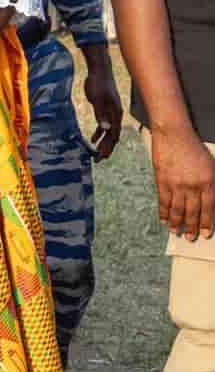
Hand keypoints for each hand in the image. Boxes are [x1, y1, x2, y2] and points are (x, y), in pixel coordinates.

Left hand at [81, 45, 122, 159]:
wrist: (98, 71)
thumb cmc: (98, 83)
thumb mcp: (97, 98)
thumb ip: (100, 114)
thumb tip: (105, 130)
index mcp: (116, 114)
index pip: (114, 135)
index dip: (109, 147)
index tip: (103, 157)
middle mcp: (115, 115)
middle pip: (113, 136)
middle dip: (107, 148)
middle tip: (99, 160)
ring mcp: (110, 112)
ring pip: (108, 132)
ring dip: (103, 142)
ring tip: (96, 153)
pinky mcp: (104, 109)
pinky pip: (103, 125)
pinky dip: (99, 133)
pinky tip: (92, 139)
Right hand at [151, 126, 214, 240]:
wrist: (173, 133)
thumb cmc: (193, 148)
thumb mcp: (210, 166)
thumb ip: (210, 185)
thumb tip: (208, 204)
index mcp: (208, 182)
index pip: (209, 209)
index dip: (207, 224)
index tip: (205, 234)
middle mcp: (193, 186)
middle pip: (193, 212)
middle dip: (192, 227)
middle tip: (190, 238)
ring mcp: (176, 184)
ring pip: (177, 210)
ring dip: (176, 223)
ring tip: (176, 231)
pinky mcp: (162, 180)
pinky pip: (163, 201)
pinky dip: (163, 212)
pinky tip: (163, 219)